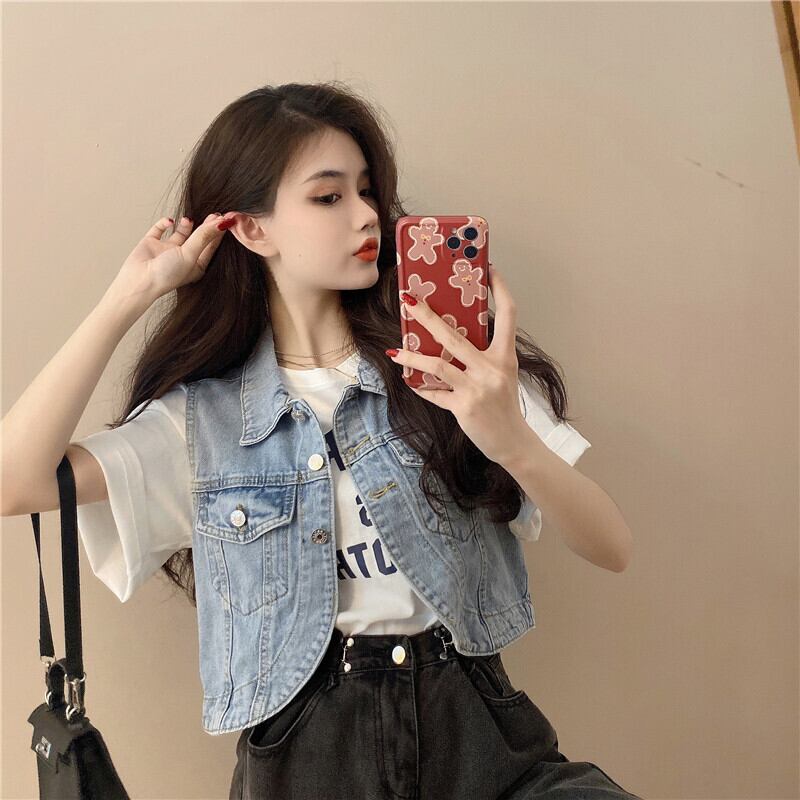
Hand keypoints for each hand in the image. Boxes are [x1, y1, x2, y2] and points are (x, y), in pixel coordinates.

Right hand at [114, 212, 236, 303]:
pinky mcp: (152, 243)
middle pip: (198, 237)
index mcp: (196, 265)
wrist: (139, 280)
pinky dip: (165, 223)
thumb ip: (204, 237)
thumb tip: (221, 222)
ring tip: (188, 220)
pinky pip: (160, 229)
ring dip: (186, 224)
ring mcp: (168, 250)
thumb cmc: (167, 275)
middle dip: (205, 226)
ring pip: (180, 232)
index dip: (218, 232)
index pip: (211, 246)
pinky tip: (170, 221)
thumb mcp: (191, 254)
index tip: (226, 219)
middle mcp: (183, 257)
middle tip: (214, 213)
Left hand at [387, 263, 528, 464]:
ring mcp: (476, 389)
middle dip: (428, 317)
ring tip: (394, 351)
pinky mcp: (463, 407)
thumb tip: (451, 340)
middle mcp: (491, 369)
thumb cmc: (504, 406)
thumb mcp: (502, 375)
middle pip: (455, 336)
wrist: (513, 442)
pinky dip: (421, 387)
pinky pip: (435, 394)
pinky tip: (409, 382)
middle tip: (409, 301)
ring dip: (411, 358)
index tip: (490, 270)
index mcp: (505, 357)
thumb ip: (483, 357)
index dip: (501, 290)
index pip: (508, 315)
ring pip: (436, 366)